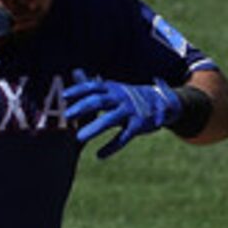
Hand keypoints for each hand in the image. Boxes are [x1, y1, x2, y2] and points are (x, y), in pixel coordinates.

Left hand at [62, 73, 182, 158]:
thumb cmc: (130, 96)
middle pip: (99, 101)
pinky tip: (99, 155)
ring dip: (94, 128)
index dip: (78, 90)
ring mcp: (130, 110)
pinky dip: (112, 147)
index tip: (63, 96)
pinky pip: (123, 137)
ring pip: (110, 120)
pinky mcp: (139, 125)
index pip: (93, 87)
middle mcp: (120, 97)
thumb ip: (93, 84)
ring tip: (78, 138)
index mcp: (112, 88)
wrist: (164, 101)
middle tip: (66, 115)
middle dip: (82, 107)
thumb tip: (75, 71)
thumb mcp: (113, 88)